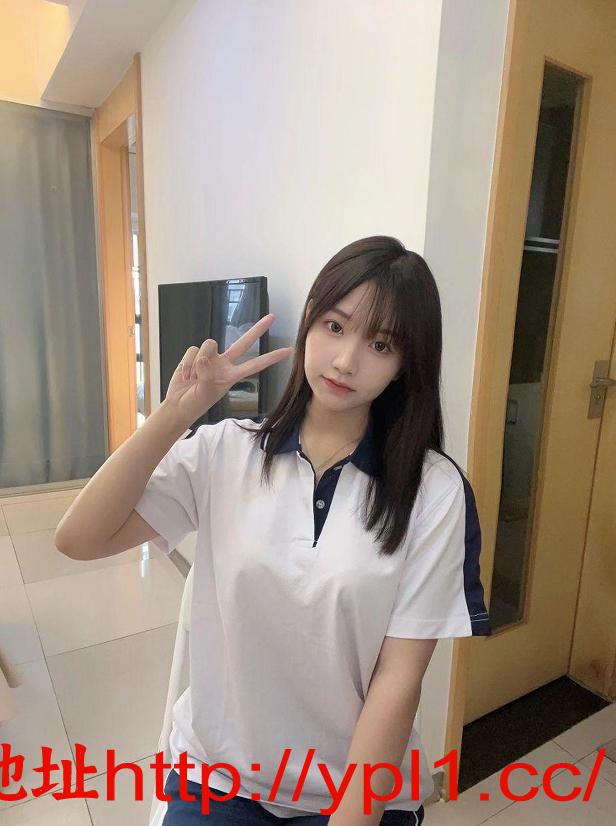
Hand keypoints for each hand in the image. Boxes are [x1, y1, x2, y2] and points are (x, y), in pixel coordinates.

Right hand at [163, 314, 293, 426]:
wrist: (178, 404)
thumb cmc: (196, 402)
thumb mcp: (206, 392)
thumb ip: (207, 375)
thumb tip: (203, 359)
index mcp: (232, 375)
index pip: (255, 365)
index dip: (271, 358)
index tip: (288, 351)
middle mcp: (224, 364)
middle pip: (243, 342)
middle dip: (258, 329)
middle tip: (273, 317)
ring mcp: (210, 358)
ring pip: (209, 344)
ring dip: (197, 361)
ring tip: (192, 378)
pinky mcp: (195, 355)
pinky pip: (192, 350)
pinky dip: (187, 363)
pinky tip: (185, 375)